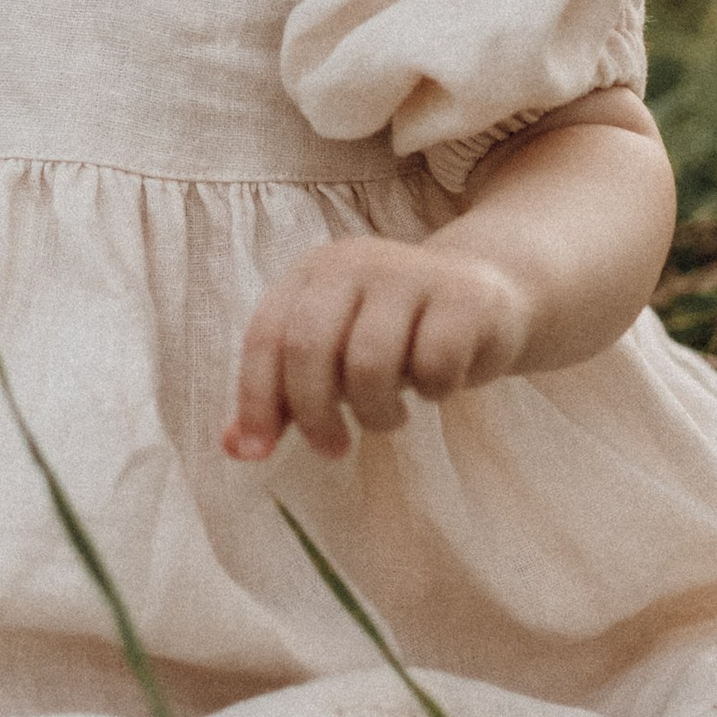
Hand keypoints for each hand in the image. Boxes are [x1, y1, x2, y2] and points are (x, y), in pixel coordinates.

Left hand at [223, 233, 531, 456]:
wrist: (485, 294)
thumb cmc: (394, 334)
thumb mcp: (334, 356)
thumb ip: (284, 398)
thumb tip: (232, 447)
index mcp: (313, 272)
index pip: (265, 336)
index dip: (255, 399)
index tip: (258, 454)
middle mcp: (355, 262)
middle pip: (309, 349)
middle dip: (315, 414)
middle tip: (333, 450)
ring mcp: (410, 274)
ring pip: (370, 364)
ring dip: (377, 413)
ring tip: (390, 416)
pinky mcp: (463, 298)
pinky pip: (434, 366)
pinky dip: (433, 392)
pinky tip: (438, 385)